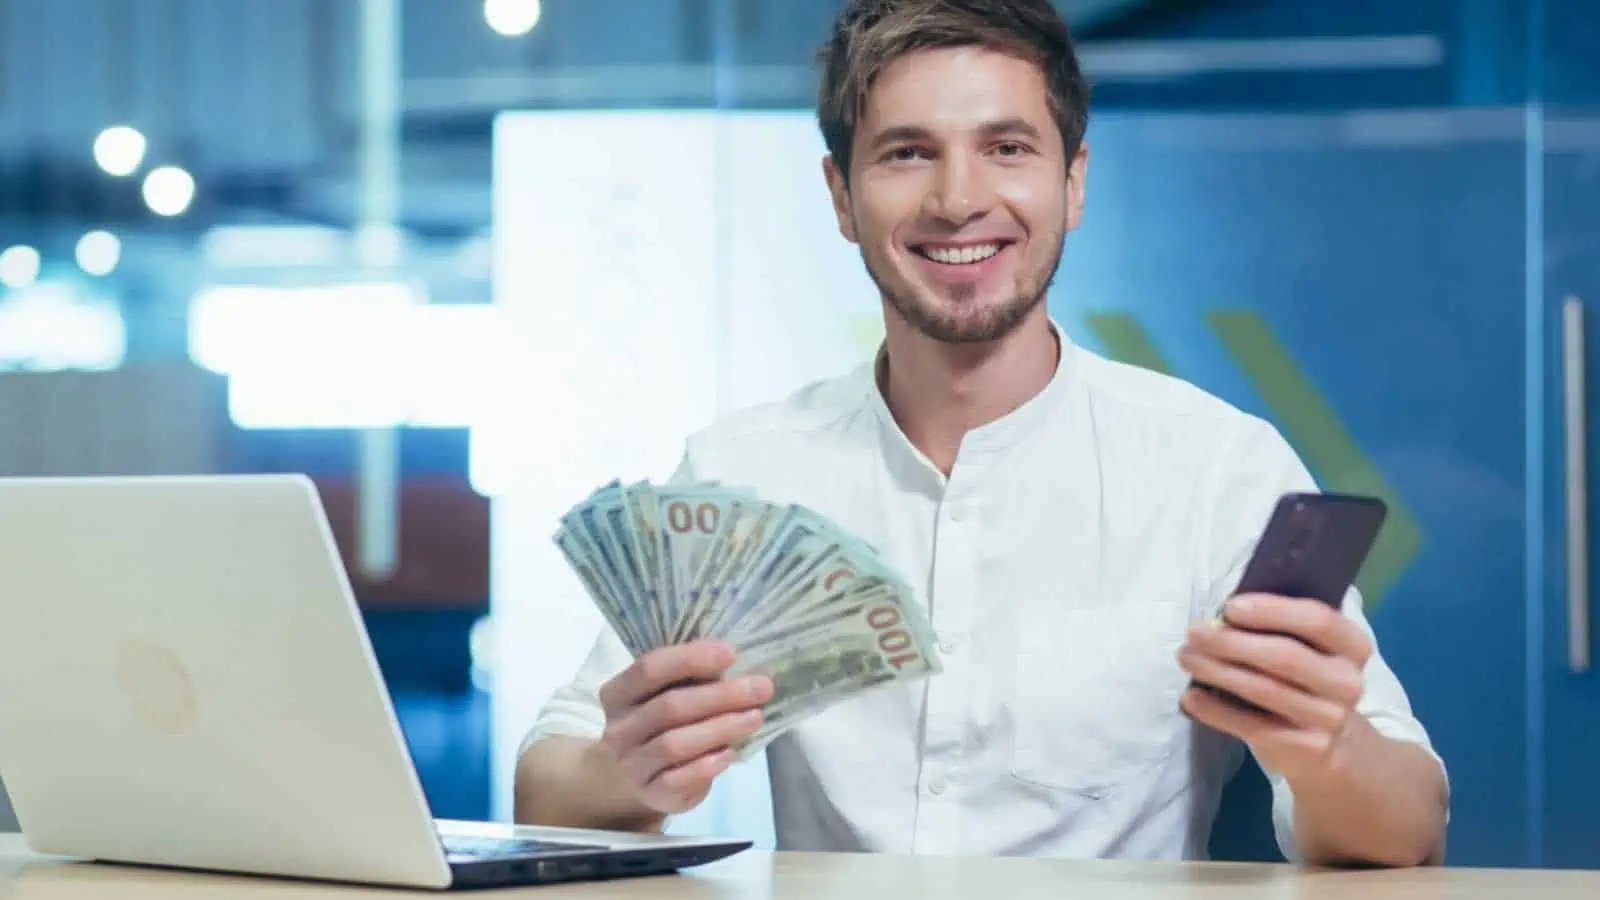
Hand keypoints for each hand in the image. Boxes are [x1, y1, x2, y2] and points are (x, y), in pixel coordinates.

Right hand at [597, 640, 773, 814]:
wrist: (638, 777)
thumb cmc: (662, 724)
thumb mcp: (668, 693)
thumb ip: (691, 677)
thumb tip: (730, 661)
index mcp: (618, 693)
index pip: (650, 668)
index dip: (690, 658)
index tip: (731, 653)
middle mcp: (618, 728)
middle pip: (670, 707)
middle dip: (721, 695)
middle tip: (761, 688)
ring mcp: (630, 764)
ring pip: (674, 744)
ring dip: (720, 728)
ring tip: (755, 717)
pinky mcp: (650, 793)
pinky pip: (677, 779)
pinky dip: (706, 766)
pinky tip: (729, 753)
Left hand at [1177, 593, 1370, 782]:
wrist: (1331, 745)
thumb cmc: (1305, 679)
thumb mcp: (1309, 649)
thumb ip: (1281, 627)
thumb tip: (1223, 614)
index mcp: (1352, 646)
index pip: (1318, 620)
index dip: (1272, 611)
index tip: (1229, 607)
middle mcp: (1347, 682)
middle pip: (1285, 656)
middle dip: (1232, 642)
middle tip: (1194, 633)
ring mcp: (1329, 718)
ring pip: (1264, 690)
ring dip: (1217, 671)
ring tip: (1185, 657)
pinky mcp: (1306, 748)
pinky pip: (1252, 725)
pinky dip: (1216, 710)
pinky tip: (1190, 697)